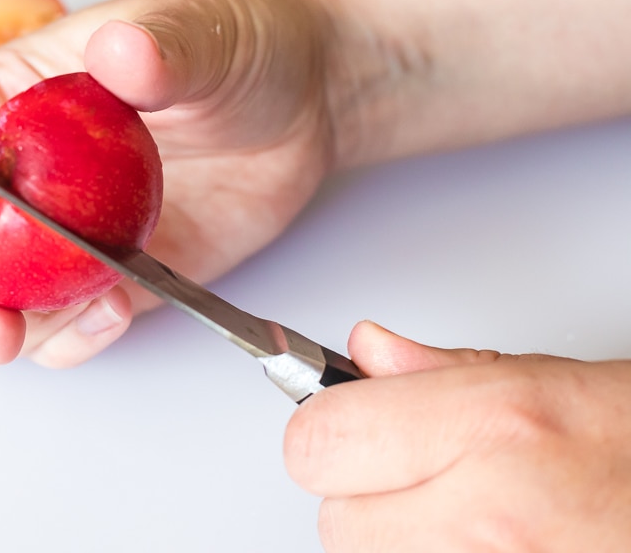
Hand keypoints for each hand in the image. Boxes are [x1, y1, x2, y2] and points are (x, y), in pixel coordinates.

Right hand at [0, 0, 342, 366]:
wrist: (309, 94)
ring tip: (90, 311)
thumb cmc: (239, 40)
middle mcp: (30, 169)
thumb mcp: (201, 29)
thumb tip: (120, 50)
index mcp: (17, 97)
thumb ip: (158, 46)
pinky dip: (79, 334)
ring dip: (21, 328)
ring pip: (7, 297)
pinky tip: (114, 313)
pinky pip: (74, 318)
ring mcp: (71, 227)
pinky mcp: (120, 270)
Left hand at [285, 321, 630, 551]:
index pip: (319, 443)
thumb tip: (366, 352)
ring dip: (404, 545)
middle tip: (431, 478)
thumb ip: (447, 372)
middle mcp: (491, 518)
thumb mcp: (565, 383)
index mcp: (498, 431)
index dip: (330, 432)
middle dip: (368, 497)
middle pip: (336, 523)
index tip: (353, 426)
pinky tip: (498, 546)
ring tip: (482, 519)